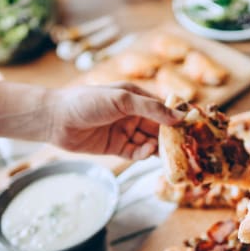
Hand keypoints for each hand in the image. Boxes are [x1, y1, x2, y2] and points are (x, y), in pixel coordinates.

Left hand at [48, 83, 182, 159]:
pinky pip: (136, 153)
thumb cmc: (87, 101)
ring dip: (158, 147)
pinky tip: (146, 152)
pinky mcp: (116, 147)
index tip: (193, 126)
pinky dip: (143, 154)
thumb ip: (151, 108)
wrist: (56, 119)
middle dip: (171, 136)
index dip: (177, 116)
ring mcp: (124, 131)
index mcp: (136, 97)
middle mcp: (132, 114)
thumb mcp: (122, 99)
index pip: (163, 107)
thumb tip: (178, 117)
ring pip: (149, 142)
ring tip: (166, 152)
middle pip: (158, 127)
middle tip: (185, 146)